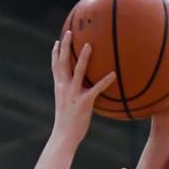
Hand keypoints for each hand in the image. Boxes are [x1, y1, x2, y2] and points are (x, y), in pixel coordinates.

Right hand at [51, 32, 115, 146]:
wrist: (64, 136)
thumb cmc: (67, 124)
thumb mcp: (66, 107)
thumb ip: (70, 97)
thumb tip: (78, 96)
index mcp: (59, 88)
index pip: (55, 67)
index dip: (55, 54)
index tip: (57, 42)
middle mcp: (64, 87)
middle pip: (63, 62)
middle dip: (65, 46)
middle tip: (69, 31)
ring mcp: (73, 94)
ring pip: (78, 71)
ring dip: (83, 57)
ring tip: (89, 44)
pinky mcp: (84, 102)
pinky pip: (96, 89)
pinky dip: (105, 81)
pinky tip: (114, 74)